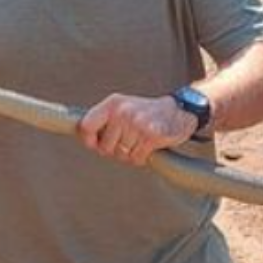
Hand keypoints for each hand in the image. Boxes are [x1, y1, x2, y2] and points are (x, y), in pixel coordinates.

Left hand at [77, 94, 199, 165]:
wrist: (180, 110)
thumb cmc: (147, 112)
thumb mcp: (122, 107)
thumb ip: (103, 119)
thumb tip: (83, 137)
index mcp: (112, 104)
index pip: (86, 126)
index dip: (88, 140)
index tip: (94, 145)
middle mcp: (123, 112)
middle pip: (104, 147)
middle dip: (114, 150)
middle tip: (126, 143)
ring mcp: (137, 123)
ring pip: (121, 154)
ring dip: (129, 155)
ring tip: (138, 143)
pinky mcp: (152, 135)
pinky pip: (136, 158)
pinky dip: (141, 158)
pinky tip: (147, 148)